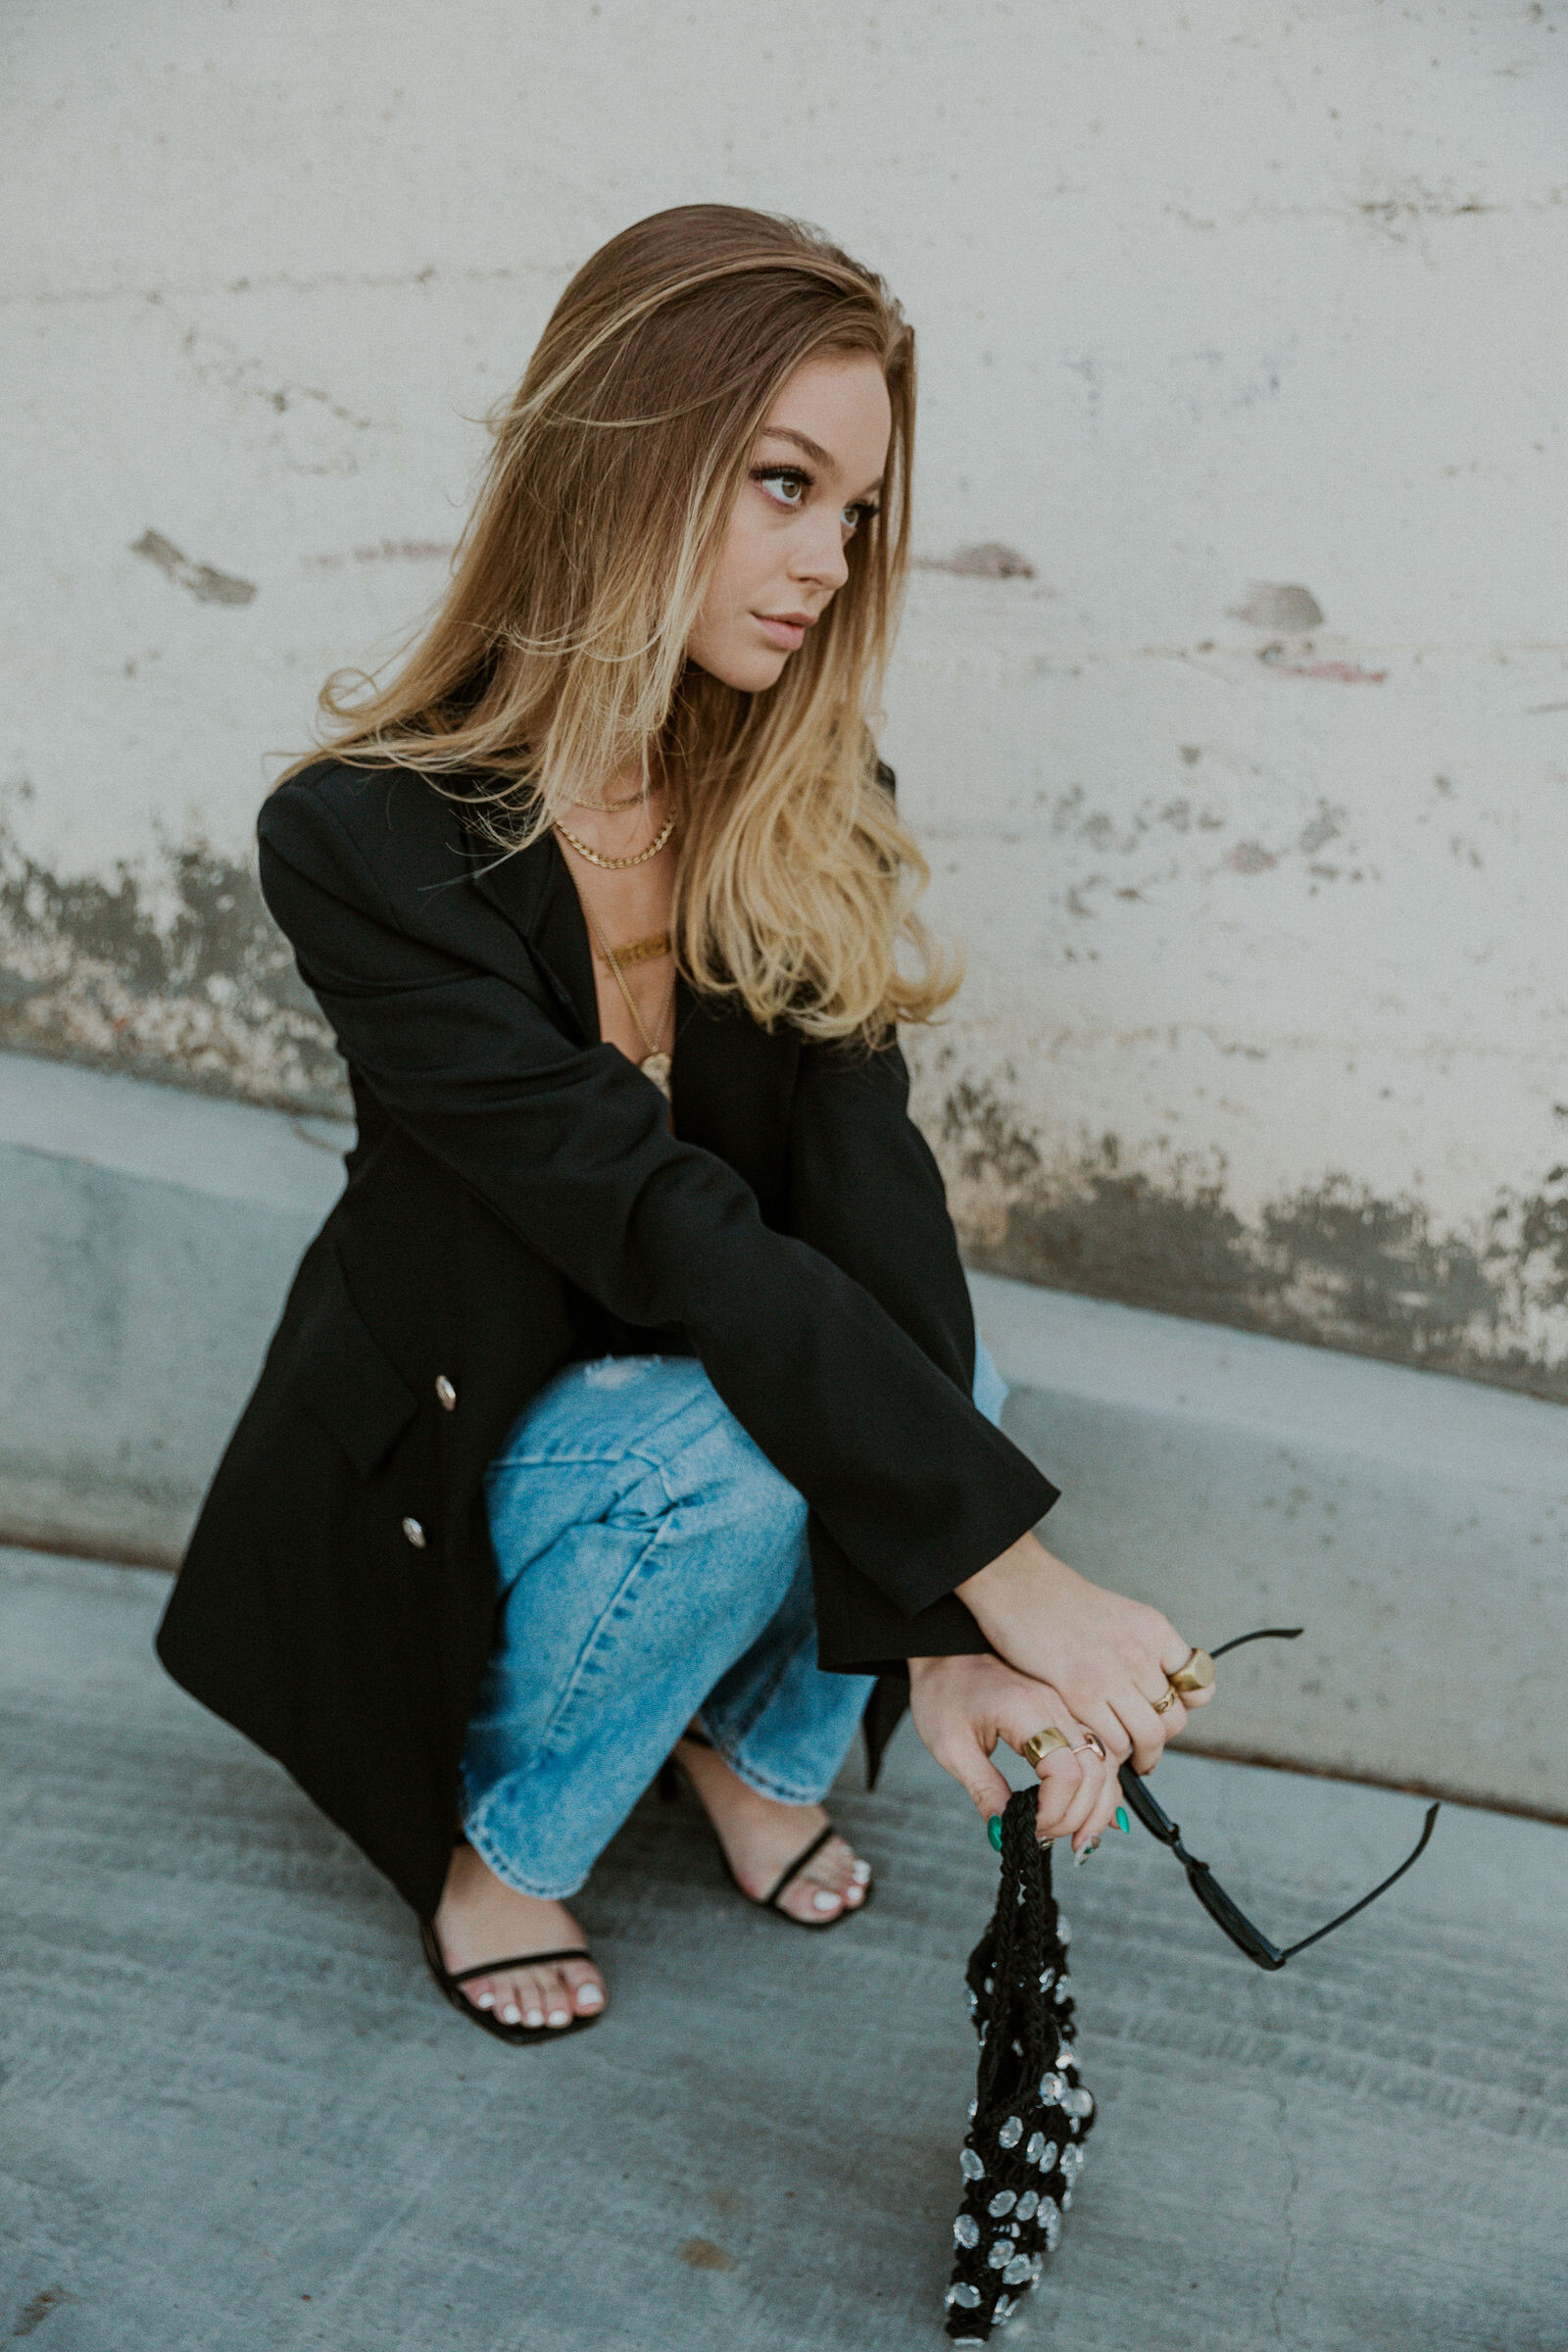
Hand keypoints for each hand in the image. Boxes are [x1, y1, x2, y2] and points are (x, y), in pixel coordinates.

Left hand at [907, 1652, 1121, 1854]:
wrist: (945, 1648)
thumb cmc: (942, 1690)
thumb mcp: (950, 1746)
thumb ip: (982, 1790)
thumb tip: (1005, 1834)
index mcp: (1025, 1709)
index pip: (1066, 1770)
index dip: (1056, 1810)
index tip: (1030, 1828)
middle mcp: (1057, 1704)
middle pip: (1096, 1770)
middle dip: (1077, 1816)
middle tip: (1046, 1837)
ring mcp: (1067, 1706)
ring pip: (1106, 1762)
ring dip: (1097, 1806)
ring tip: (1076, 1839)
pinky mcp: (1068, 1711)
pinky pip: (1099, 1751)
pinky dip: (1101, 1786)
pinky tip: (1094, 1813)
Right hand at [954, 1534, 1212, 1773]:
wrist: (1017, 1584)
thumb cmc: (1060, 1601)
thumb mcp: (1121, 1615)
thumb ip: (1146, 1649)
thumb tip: (1165, 1686)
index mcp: (1154, 1630)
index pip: (1199, 1683)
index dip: (1186, 1705)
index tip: (1168, 1712)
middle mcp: (1139, 1651)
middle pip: (1174, 1718)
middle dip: (1161, 1739)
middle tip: (1145, 1747)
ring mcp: (1111, 1674)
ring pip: (1148, 1736)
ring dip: (1140, 1755)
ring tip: (1127, 1758)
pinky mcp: (1080, 1693)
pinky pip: (1112, 1741)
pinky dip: (1109, 1753)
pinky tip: (1098, 1747)